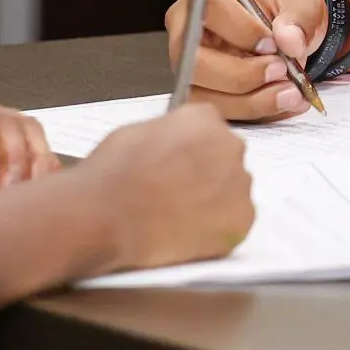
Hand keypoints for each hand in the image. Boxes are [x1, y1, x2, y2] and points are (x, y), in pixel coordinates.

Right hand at [78, 107, 255, 270]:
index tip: (181, 164)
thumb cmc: (113, 175)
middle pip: (225, 158)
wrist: (108, 216)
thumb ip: (169, 133)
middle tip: (179, 192)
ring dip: (214, 201)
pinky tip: (188, 231)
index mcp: (204, 118)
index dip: (193, 149)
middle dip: (207, 173)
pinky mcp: (242, 220)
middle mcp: (229, 146)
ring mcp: (240, 184)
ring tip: (179, 216)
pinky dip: (217, 229)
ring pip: (233, 191)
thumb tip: (174, 145)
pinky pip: (235, 222)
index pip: (210, 128)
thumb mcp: (136, 132)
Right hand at [164, 0, 328, 122]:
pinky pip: (222, 113)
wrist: (284, 25)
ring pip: (205, 97)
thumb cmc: (282, 4)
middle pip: (195, 63)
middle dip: (241, 76)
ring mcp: (192, 68)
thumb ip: (298, 17)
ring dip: (250, 102)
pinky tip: (285, 104)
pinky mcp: (204, 94)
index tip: (273, 44)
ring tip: (290, 94)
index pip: (207, 9)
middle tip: (281, 72)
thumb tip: (290, 40)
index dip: (240, 30)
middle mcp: (188, 32)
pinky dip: (257, 112)